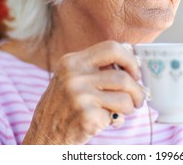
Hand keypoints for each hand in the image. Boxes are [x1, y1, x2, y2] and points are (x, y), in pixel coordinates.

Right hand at [22, 41, 143, 144]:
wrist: (44, 134)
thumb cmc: (65, 104)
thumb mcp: (73, 77)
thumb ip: (97, 67)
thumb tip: (133, 56)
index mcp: (72, 61)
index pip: (112, 48)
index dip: (130, 59)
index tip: (135, 72)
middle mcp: (74, 76)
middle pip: (123, 76)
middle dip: (137, 89)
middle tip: (139, 98)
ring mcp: (79, 96)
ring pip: (125, 98)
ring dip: (131, 107)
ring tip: (125, 111)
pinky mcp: (86, 116)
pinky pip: (117, 116)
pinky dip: (117, 121)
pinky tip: (107, 122)